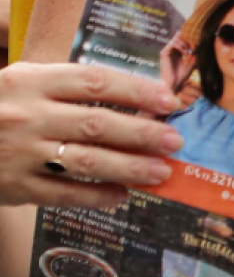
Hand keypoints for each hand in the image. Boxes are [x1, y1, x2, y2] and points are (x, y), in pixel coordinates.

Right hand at [0, 62, 182, 207]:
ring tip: (161, 171)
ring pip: (85, 161)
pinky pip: (63, 194)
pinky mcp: (13, 186)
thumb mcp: (24, 82)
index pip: (96, 82)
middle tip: (175, 140)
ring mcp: (20, 152)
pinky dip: (96, 196)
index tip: (169, 101)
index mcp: (32, 81)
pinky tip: (122, 195)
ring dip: (129, 167)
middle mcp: (27, 115)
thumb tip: (137, 96)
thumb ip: (70, 85)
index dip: (137, 91)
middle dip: (142, 133)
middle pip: (97, 122)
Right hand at [158, 34, 196, 93]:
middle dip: (189, 37)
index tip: (199, 42)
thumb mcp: (193, 62)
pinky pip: (172, 44)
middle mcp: (173, 48)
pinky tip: (184, 52)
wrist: (174, 84)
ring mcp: (168, 50)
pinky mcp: (164, 53)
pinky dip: (180, 46)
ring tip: (189, 49)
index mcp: (179, 50)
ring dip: (185, 41)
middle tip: (195, 44)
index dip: (192, 37)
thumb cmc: (183, 75)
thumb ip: (195, 53)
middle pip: (181, 34)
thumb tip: (200, 43)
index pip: (185, 37)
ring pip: (177, 37)